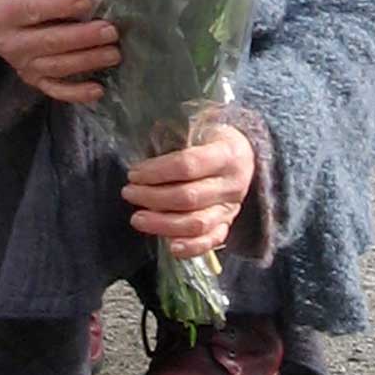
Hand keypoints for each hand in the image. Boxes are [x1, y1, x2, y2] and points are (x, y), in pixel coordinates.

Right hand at [0, 0, 119, 105]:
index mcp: (2, 15)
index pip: (31, 11)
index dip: (58, 7)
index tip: (85, 0)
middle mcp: (13, 44)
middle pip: (50, 43)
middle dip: (82, 38)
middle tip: (111, 31)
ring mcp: (24, 65)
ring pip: (58, 67)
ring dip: (86, 62)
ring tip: (114, 54)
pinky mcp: (34, 80)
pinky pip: (55, 90)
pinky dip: (76, 93)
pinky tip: (98, 90)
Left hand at [122, 122, 256, 258]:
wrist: (245, 154)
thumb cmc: (212, 138)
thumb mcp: (199, 127)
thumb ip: (175, 139)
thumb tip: (142, 157)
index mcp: (227, 153)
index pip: (187, 165)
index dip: (157, 171)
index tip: (133, 173)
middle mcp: (232, 183)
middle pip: (189, 197)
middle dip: (153, 197)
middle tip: (128, 193)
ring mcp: (232, 207)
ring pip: (197, 223)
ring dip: (163, 224)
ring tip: (138, 218)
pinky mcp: (228, 224)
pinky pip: (211, 241)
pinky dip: (190, 247)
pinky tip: (169, 246)